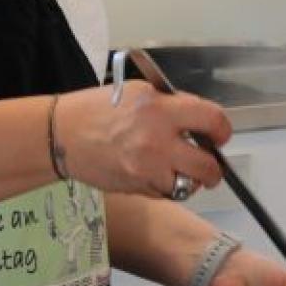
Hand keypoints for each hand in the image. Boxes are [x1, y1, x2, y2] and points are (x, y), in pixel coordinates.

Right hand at [54, 83, 230, 198]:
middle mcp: (157, 142)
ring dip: (191, 180)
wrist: (62, 135)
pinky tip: (158, 173)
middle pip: (208, 165)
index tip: (220, 133)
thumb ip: (172, 105)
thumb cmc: (97, 109)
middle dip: (214, 167)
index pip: (212, 120)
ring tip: (183, 170)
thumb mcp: (139, 92)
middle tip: (210, 162)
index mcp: (160, 110)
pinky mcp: (137, 187)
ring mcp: (147, 169)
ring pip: (189, 186)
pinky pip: (166, 193)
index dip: (222, 129)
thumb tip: (199, 120)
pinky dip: (168, 186)